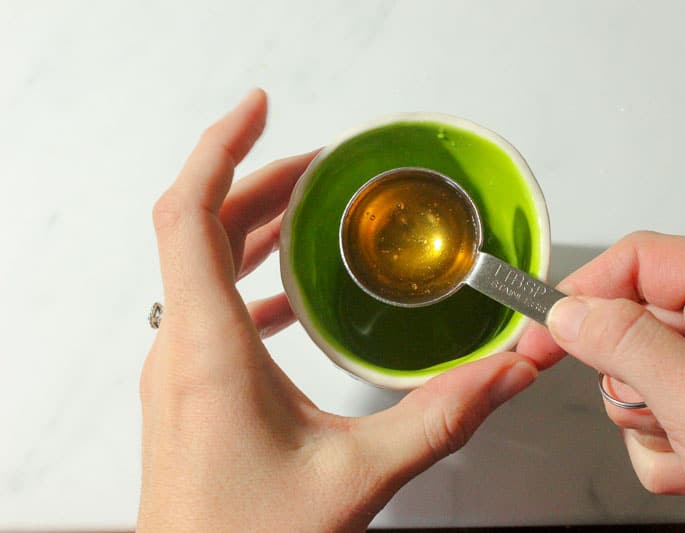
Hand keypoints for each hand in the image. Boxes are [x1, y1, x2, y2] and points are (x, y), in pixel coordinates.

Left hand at [139, 89, 537, 531]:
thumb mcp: (356, 477)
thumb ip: (440, 420)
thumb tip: (502, 374)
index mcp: (207, 350)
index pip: (189, 214)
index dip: (221, 147)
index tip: (257, 107)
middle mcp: (180, 348)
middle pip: (202, 227)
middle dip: (261, 181)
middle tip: (320, 165)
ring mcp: (178, 368)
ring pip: (201, 265)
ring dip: (251, 226)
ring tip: (309, 211)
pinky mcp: (188, 388)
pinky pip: (209, 306)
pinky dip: (249, 279)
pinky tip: (292, 297)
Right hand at [519, 232, 684, 531]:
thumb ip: (630, 346)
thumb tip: (569, 312)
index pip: (643, 261)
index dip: (586, 292)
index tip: (542, 332)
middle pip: (635, 320)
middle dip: (629, 380)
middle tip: (658, 413)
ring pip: (638, 373)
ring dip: (647, 423)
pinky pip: (653, 412)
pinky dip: (661, 449)